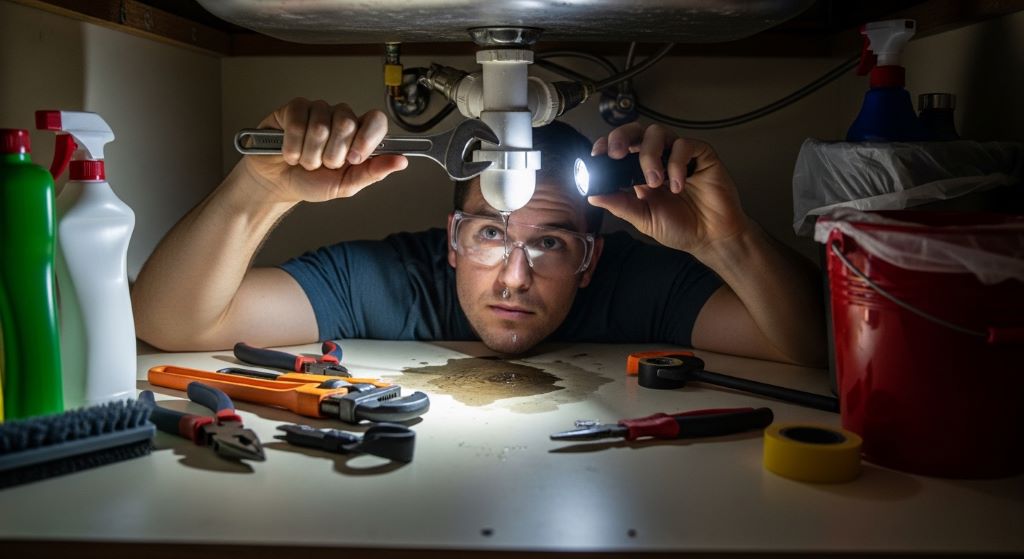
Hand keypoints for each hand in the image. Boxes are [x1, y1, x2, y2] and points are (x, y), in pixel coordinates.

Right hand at [239, 97, 407, 203]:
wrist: (278, 184)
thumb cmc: (312, 182)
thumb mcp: (346, 185)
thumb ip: (373, 172)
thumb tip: (401, 161)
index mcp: (358, 135)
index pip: (376, 120)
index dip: (367, 138)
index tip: (354, 158)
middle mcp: (340, 118)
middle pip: (346, 123)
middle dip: (332, 154)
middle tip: (324, 165)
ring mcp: (317, 110)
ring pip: (320, 126)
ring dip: (310, 155)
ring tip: (305, 162)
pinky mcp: (293, 109)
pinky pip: (297, 122)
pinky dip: (292, 147)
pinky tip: (290, 153)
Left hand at [588, 123, 750, 256]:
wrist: (711, 238)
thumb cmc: (681, 228)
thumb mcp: (643, 218)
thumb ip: (619, 204)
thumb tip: (592, 194)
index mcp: (640, 172)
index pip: (620, 147)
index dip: (607, 144)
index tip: (597, 154)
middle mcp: (659, 158)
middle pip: (636, 131)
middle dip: (622, 137)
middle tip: (617, 154)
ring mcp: (679, 155)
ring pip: (658, 133)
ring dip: (649, 155)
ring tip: (655, 182)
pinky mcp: (701, 155)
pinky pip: (684, 145)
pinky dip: (676, 163)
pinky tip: (677, 185)